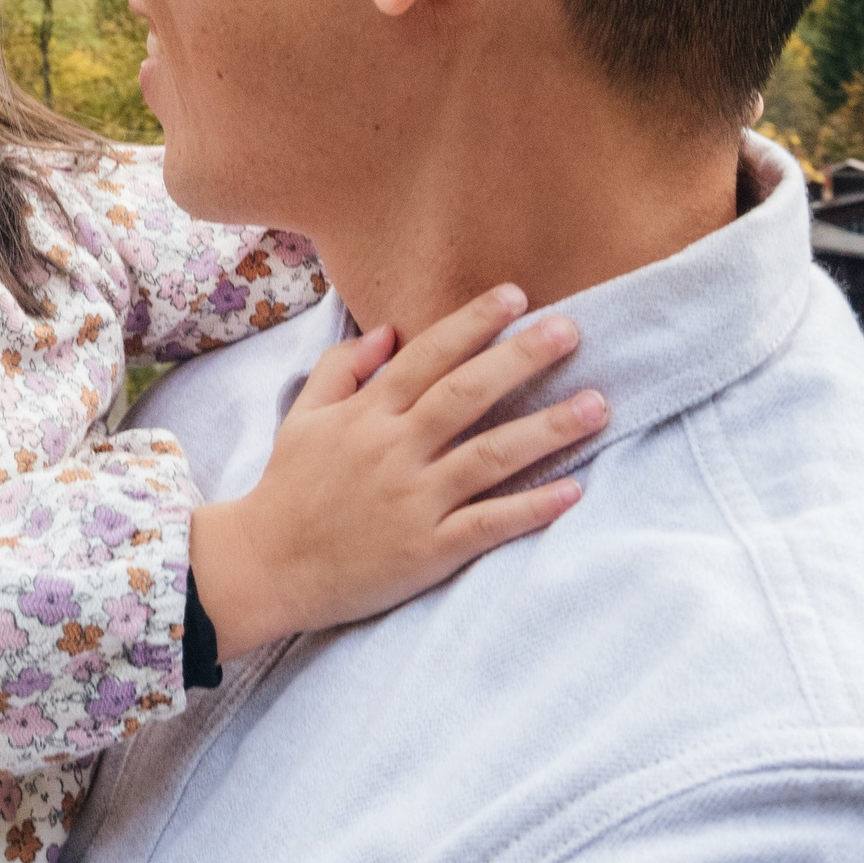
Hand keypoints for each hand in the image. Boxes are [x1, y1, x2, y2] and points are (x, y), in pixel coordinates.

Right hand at [187, 285, 601, 660]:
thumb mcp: (304, 416)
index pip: (426, 356)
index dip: (472, 323)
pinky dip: (531, 508)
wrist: (266, 567)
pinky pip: (487, 524)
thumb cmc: (288, 487)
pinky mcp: (427, 550)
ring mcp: (413, 501)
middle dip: (521, 358)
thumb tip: (388, 330)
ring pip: (490, 456)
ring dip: (547, 429)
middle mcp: (393, 450)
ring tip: (597, 404)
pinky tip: (573, 490)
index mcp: (366, 415)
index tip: (516, 295)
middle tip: (571, 330)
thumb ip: (343, 368)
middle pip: (466, 394)